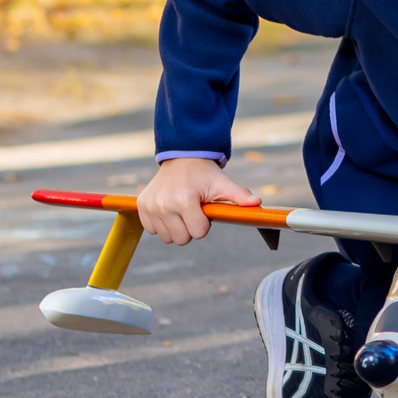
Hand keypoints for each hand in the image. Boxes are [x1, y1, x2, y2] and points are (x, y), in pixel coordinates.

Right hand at [136, 157, 260, 245]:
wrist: (181, 158)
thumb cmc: (204, 174)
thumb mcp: (222, 183)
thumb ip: (239, 195)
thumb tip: (257, 203)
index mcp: (184, 200)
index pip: (198, 233)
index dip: (204, 225)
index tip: (204, 211)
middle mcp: (164, 204)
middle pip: (181, 239)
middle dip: (190, 229)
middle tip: (193, 212)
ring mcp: (150, 206)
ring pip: (166, 237)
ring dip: (176, 228)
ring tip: (181, 210)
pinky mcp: (141, 206)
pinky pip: (152, 230)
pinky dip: (162, 224)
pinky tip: (169, 210)